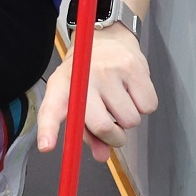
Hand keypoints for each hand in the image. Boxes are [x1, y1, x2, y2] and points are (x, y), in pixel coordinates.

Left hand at [36, 24, 157, 162]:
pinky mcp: (134, 67)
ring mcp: (109, 70)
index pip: (51, 110)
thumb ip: (86, 131)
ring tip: (120, 100)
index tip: (47, 146)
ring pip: (131, 120)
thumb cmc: (87, 75)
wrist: (106, 39)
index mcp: (62, 87)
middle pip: (103, 126)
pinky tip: (133, 91)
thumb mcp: (76, 97)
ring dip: (129, 119)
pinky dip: (144, 106)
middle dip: (114, 137)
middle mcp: (83, 77)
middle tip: (115, 129)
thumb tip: (102, 156)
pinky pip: (148, 106)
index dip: (48, 130)